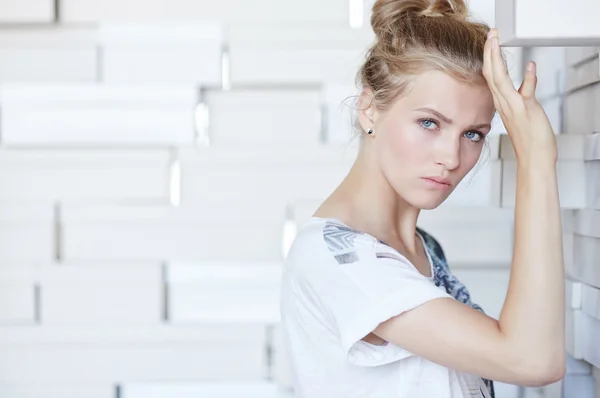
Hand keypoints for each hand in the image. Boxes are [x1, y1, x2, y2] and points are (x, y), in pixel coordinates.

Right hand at [483, 28, 557, 164]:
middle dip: (490, 53)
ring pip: (499, 78)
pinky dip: (526, 78)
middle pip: (492, 74)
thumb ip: (527, 91)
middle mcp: (505, 104)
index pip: (492, 78)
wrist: (533, 160)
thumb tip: (529, 76)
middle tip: (490, 35)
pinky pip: (521, 90)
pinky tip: (530, 66)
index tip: (489, 45)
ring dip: (496, 58)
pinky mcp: (524, 109)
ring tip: (494, 41)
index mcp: (503, 104)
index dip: (490, 60)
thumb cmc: (531, 141)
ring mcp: (512, 106)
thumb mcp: (528, 111)